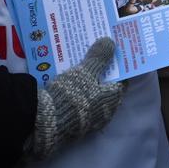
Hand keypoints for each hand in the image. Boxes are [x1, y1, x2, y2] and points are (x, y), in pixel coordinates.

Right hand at [26, 36, 126, 160]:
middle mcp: (104, 113)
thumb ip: (99, 57)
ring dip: (87, 83)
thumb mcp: (86, 71)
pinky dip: (76, 93)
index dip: (117, 67)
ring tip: (79, 66)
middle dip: (100, 73)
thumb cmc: (72, 95)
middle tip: (94, 56)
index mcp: (113, 100)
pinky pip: (78, 104)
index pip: (121, 80)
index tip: (112, 54)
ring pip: (91, 97)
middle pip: (105, 88)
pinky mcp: (74, 124)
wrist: (47, 122)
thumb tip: (110, 42)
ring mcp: (89, 121)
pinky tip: (68, 81)